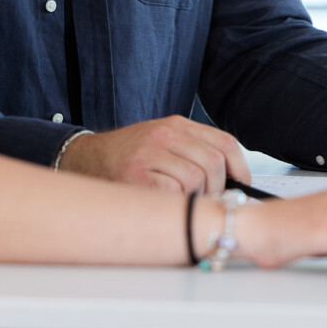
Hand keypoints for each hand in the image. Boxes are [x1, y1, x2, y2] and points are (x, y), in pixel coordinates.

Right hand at [58, 115, 251, 192]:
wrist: (84, 159)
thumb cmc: (128, 158)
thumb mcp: (163, 143)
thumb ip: (194, 152)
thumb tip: (232, 180)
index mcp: (176, 124)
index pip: (225, 142)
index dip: (240, 168)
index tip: (242, 185)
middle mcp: (165, 133)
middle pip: (215, 163)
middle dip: (216, 188)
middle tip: (204, 200)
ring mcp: (150, 153)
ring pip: (198, 179)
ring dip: (194, 197)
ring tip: (177, 200)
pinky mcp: (136, 175)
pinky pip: (175, 193)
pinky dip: (174, 202)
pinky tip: (161, 201)